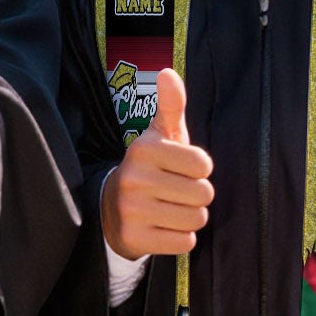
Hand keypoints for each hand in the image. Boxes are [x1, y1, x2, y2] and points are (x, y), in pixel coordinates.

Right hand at [101, 68, 213, 257]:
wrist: (111, 209)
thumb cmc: (149, 168)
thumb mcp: (159, 136)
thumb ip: (170, 106)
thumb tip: (168, 73)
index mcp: (144, 149)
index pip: (204, 165)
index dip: (199, 170)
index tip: (180, 169)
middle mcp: (134, 178)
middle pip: (204, 194)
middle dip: (196, 196)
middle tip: (174, 193)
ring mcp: (132, 210)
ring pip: (196, 219)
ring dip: (190, 217)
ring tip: (169, 209)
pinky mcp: (134, 238)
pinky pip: (185, 242)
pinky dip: (180, 238)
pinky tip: (162, 227)